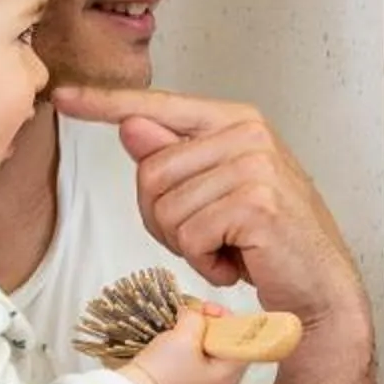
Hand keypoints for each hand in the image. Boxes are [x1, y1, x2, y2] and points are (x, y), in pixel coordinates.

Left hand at [49, 84, 364, 325]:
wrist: (319, 286)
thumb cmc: (270, 241)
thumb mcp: (216, 193)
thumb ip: (174, 157)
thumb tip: (130, 126)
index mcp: (234, 121)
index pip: (157, 105)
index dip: (105, 104)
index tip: (64, 97)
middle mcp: (246, 134)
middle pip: (150, 174)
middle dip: (165, 220)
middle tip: (208, 238)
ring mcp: (253, 166)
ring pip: (166, 209)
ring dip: (188, 245)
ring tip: (228, 248)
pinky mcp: (255, 203)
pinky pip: (189, 235)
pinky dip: (204, 261)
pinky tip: (235, 262)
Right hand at [121, 303, 244, 383]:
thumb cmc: (163, 369)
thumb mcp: (184, 334)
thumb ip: (197, 318)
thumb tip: (196, 314)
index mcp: (226, 376)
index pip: (239, 342)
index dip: (227, 321)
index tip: (209, 311)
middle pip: (225, 348)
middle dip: (211, 328)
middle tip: (196, 315)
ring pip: (210, 355)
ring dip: (199, 338)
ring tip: (183, 326)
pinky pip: (197, 364)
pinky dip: (190, 350)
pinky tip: (176, 341)